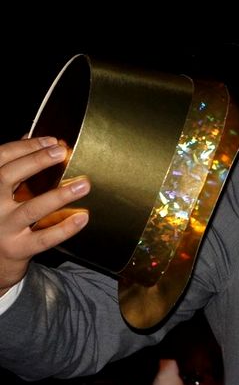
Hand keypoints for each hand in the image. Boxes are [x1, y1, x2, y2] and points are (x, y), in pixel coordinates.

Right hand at [0, 136, 89, 294]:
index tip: (52, 141)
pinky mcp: (17, 249)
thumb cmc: (1, 217)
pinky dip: (64, 228)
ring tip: (84, 184)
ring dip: (60, 195)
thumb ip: (13, 166)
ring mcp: (3, 228)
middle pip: (8, 177)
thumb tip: (30, 135)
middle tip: (62, 152)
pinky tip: (82, 217)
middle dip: (36, 161)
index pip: (0, 159)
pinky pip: (44, 239)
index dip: (25, 147)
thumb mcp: (0, 191)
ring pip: (31, 209)